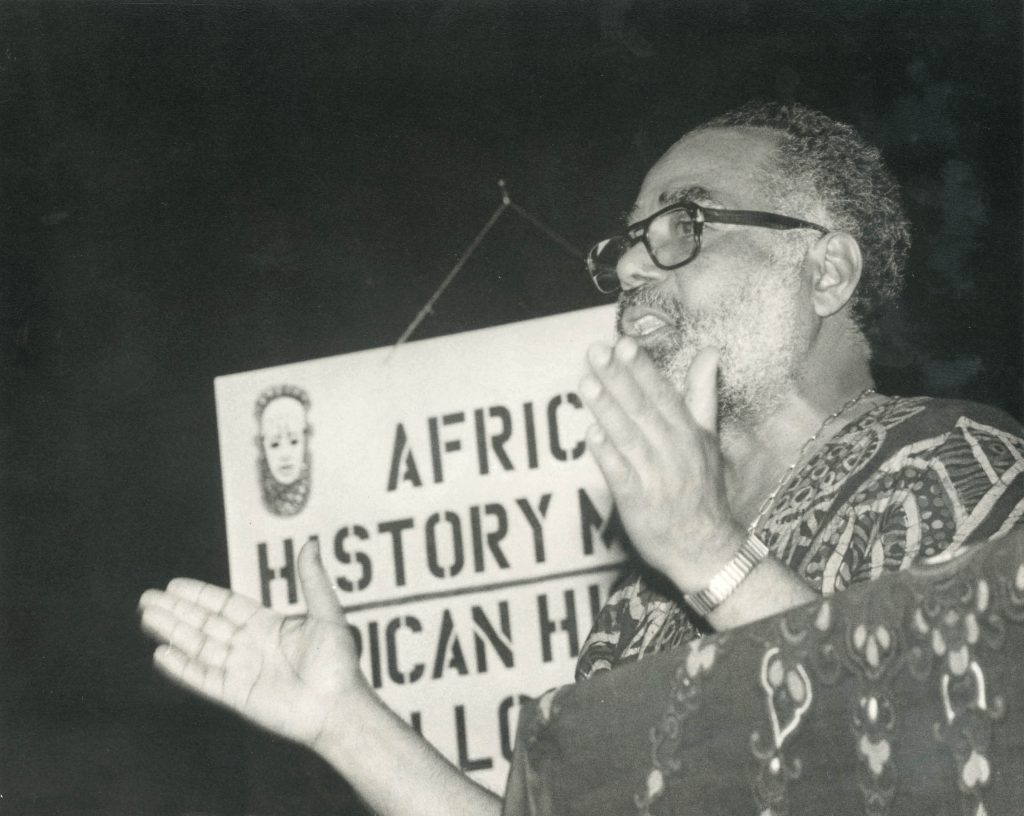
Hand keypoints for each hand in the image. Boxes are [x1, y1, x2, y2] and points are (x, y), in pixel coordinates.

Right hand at [138, 540, 369, 748]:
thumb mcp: (327, 614)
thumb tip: (309, 543)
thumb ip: (313, 580)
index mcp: (268, 626)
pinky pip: (203, 678)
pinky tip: (161, 654)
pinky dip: (182, 667)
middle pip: (205, 624)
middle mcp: (250, 646)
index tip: (174, 585)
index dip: (200, 596)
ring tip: (147, 617)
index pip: (226, 606)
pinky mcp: (237, 694)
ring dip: (173, 632)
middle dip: (177, 611)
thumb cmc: (338, 662)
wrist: (337, 706)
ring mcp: (241, 670)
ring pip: (199, 647)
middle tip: (147, 598)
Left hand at [578, 337, 744, 592]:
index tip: (623, 344)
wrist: (706, 548)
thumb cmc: (703, 489)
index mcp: (689, 434)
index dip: (642, 369)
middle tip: (597, 352)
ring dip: (608, 409)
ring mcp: (655, 476)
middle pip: (643, 410)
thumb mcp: (707, 439)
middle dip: (619, 379)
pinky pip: (620, 474)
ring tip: (587, 383)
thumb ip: (701, 395)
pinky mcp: (638, 501)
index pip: (663, 394)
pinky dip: (607, 454)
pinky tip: (591, 434)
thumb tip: (709, 352)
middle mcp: (673, 451)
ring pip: (629, 437)